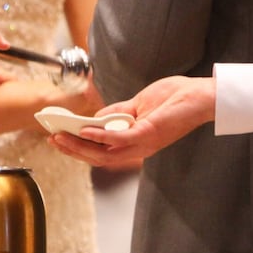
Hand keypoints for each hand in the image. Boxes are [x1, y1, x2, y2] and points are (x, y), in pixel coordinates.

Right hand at [50, 76, 215, 166]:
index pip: (101, 151)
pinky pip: (118, 140)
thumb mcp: (138, 104)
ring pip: (104, 154)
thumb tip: (94, 117)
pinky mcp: (148, 134)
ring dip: (79, 146)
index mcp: (135, 143)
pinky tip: (83, 131)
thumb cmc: (174, 98)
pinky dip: (99, 137)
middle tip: (52, 139)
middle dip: (72, 149)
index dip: (78, 147)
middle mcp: (137, 149)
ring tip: (60, 136)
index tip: (58, 138)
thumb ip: (116, 112)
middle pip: (97, 157)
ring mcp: (142, 144)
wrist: (200, 96)